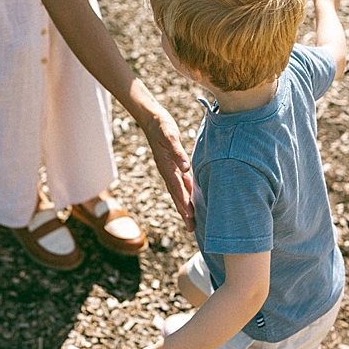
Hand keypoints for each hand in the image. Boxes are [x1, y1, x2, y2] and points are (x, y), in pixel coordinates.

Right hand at [140, 109, 194, 228]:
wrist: (153, 119)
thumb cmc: (162, 126)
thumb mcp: (170, 137)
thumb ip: (178, 153)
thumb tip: (186, 168)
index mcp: (167, 167)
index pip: (177, 189)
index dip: (184, 203)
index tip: (190, 217)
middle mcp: (169, 171)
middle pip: (177, 195)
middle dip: (184, 212)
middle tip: (191, 228)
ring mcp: (171, 169)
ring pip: (180, 191)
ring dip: (186, 205)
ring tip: (192, 220)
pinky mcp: (176, 164)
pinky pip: (183, 182)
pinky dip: (188, 192)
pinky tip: (195, 198)